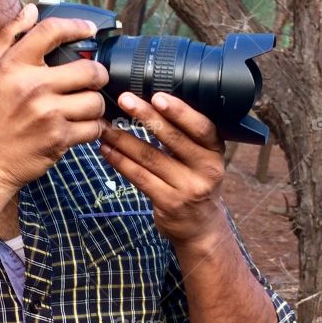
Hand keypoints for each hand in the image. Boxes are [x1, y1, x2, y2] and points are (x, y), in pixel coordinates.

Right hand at [0, 3, 109, 194]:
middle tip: (92, 79)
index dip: (77, 26)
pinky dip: (92, 128)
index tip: (90, 29)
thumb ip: (7, 37)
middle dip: (97, 74)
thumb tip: (30, 10)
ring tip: (84, 107)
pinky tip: (81, 127)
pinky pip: (93, 128)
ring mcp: (48, 114)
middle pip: (89, 69)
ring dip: (94, 104)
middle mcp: (32, 87)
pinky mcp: (59, 139)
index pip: (51, 32)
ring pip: (95, 101)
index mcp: (13, 66)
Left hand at [97, 91, 228, 244]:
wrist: (201, 226)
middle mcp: (206, 169)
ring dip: (124, 139)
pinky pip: (140, 177)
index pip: (201, 127)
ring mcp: (188, 188)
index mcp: (215, 151)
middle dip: (146, 116)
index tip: (158, 96)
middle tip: (124, 100)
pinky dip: (120, 161)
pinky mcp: (169, 203)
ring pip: (151, 157)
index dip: (180, 111)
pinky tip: (107, 150)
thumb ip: (186, 136)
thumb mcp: (203, 157)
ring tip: (106, 126)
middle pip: (173, 139)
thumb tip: (151, 103)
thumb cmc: (196, 181)